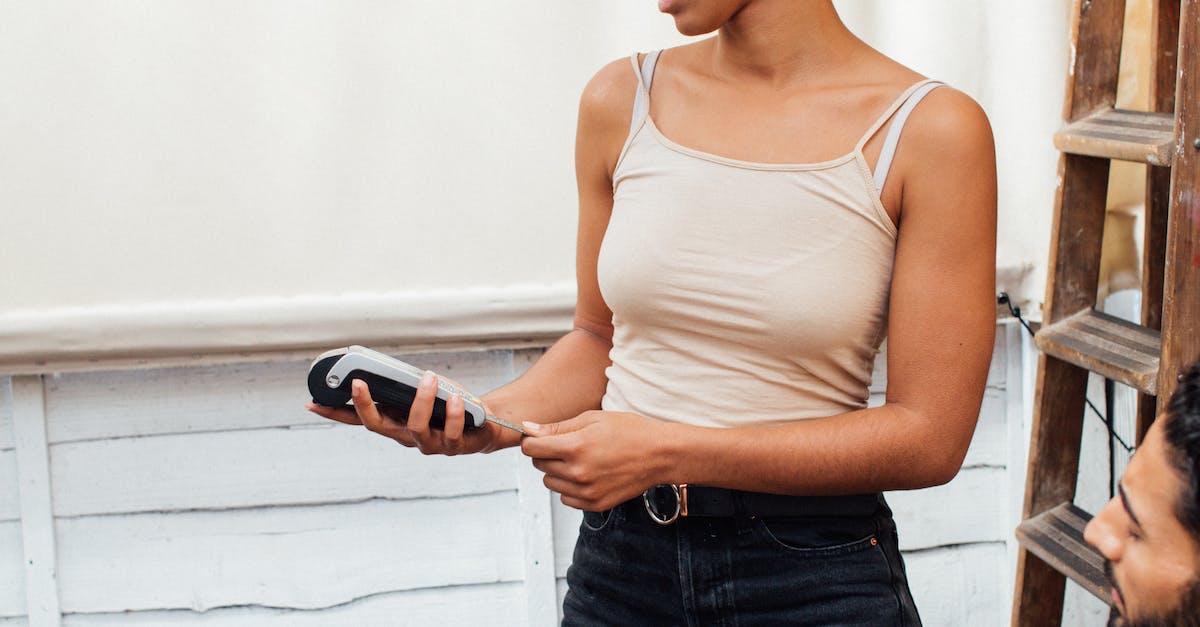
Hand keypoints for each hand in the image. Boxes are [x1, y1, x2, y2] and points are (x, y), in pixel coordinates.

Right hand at [306, 372, 502, 454]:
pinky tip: (455, 398)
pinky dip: (452, 412)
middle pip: (378, 427)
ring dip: (420, 400)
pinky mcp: (455, 445)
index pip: (358, 420)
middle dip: (364, 405)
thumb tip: (382, 367)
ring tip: (429, 377)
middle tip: (358, 382)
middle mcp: (407, 437)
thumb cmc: (448, 405)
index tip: (312, 402)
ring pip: (415, 427)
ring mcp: (430, 443)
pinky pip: (450, 431)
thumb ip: (402, 386)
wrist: (485, 425)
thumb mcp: (422, 393)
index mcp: (395, 422)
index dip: (335, 413)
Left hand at [520, 410, 669, 510]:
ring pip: (550, 483)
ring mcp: (587, 492)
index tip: (540, 437)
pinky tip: (588, 474)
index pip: (531, 448)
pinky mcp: (595, 504)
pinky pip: (566, 498)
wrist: (660, 454)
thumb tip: (528, 428)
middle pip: (539, 465)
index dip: (533, 440)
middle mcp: (578, 473)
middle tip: (568, 445)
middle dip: (546, 454)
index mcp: (575, 447)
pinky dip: (570, 487)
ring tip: (580, 459)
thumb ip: (557, 427)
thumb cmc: (629, 431)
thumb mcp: (592, 419)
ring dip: (557, 471)